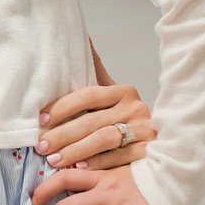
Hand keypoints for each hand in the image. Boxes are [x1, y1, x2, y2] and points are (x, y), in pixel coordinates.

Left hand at [35, 83, 154, 170]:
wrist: (163, 140)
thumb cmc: (123, 118)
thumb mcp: (111, 96)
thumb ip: (95, 72)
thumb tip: (84, 37)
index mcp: (123, 91)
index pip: (87, 95)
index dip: (62, 107)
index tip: (41, 120)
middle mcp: (135, 108)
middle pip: (91, 120)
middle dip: (61, 135)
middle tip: (41, 146)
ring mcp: (144, 129)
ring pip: (103, 139)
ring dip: (75, 150)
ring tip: (54, 159)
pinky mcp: (148, 150)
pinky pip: (118, 157)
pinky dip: (97, 162)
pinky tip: (78, 167)